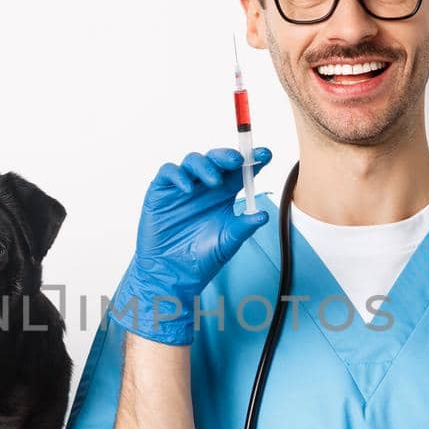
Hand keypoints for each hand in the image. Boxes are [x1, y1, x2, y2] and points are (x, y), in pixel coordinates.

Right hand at [108, 146, 271, 344]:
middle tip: (238, 160)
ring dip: (205, 165)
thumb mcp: (229, 242)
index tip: (266, 154)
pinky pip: (168, 173)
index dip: (253, 159)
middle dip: (228, 156)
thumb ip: (244, 226)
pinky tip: (187, 189)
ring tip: (214, 181)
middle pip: (217, 160)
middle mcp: (204, 186)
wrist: (174, 274)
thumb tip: (264, 215)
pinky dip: (178, 176)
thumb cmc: (202, 258)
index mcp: (224, 194)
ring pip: (194, 160)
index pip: (240, 171)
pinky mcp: (161, 191)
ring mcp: (183, 187)